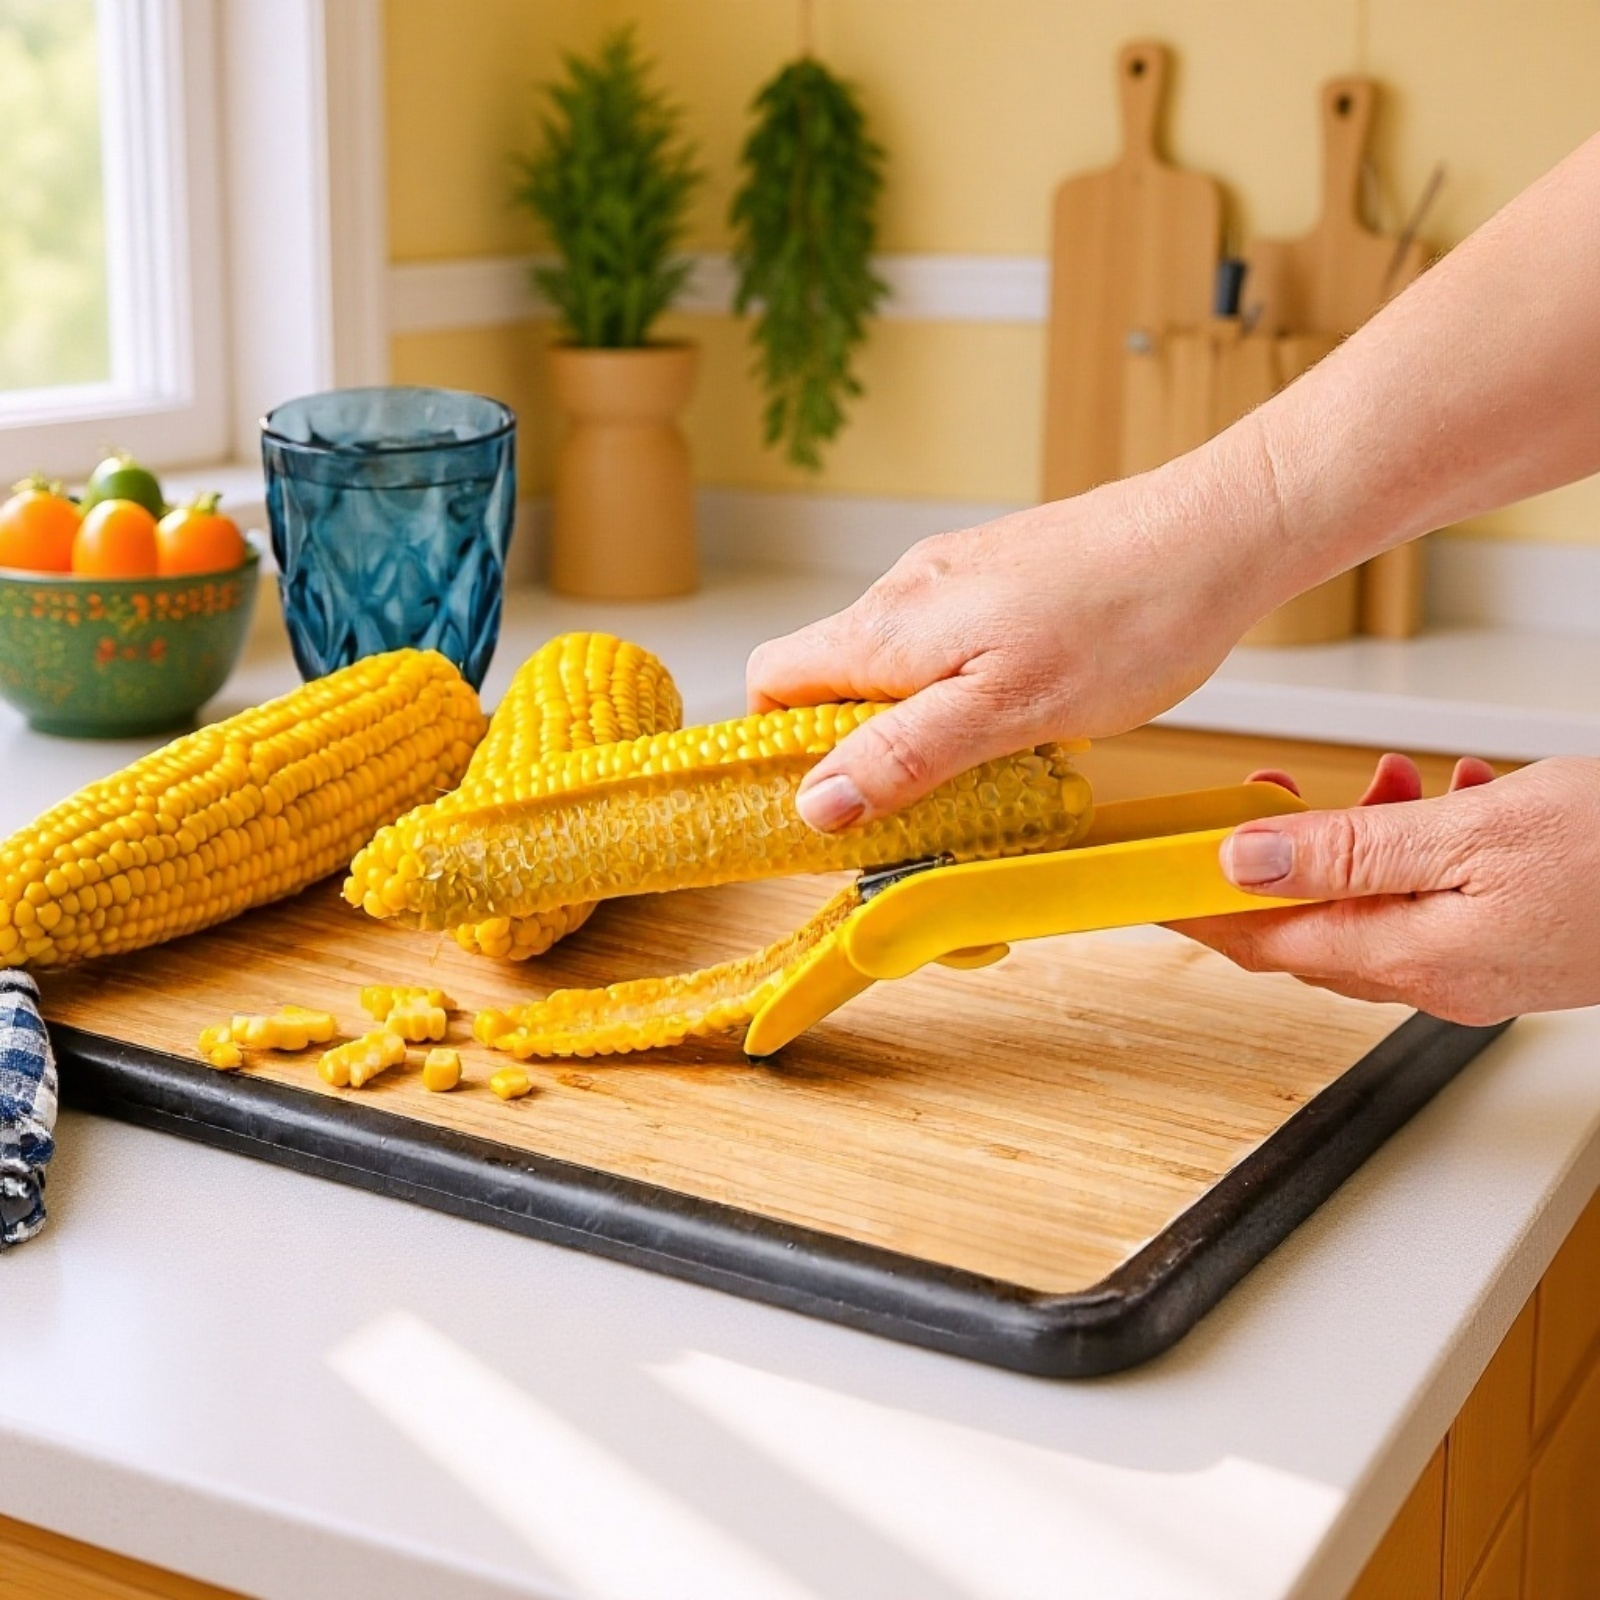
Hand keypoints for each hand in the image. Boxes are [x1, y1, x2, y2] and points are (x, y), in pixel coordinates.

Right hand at [747, 467, 1267, 830]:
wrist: (1217, 535)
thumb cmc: (1126, 620)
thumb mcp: (1008, 711)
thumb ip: (905, 755)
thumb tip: (816, 802)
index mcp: (888, 626)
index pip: (774, 681)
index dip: (778, 748)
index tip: (821, 808)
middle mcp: (906, 593)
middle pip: (831, 681)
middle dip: (860, 753)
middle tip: (918, 810)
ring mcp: (954, 580)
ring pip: (894, 669)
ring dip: (917, 730)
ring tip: (985, 770)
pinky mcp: (1000, 580)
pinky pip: (947, 650)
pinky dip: (962, 697)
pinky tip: (1023, 720)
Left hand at [1173, 755, 1599, 1024]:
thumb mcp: (1471, 835)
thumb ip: (1347, 853)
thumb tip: (1241, 861)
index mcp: (1416, 958)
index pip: (1265, 945)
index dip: (1197, 912)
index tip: (1145, 886)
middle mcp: (1440, 976)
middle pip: (1312, 926)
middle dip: (1274, 862)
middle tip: (1256, 801)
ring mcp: (1480, 964)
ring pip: (1375, 903)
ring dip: (1357, 840)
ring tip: (1385, 781)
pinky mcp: (1512, 940)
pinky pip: (1432, 895)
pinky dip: (1420, 843)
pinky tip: (1445, 795)